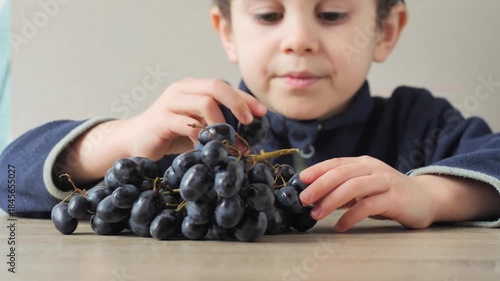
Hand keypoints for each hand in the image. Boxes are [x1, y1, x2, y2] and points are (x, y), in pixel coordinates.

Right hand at [124, 78, 266, 158]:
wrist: (135, 141)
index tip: (262, 113)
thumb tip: (248, 143)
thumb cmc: (172, 135)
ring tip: (227, 142)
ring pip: (204, 103)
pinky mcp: (161, 120)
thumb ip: (219, 128)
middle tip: (249, 122)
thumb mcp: (200, 128)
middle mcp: (182, 90)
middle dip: (238, 103)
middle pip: (216, 86)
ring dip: (222, 124)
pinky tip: (206, 149)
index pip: (224, 86)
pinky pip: (188, 124)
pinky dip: (202, 137)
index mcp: (193, 87)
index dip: (245, 98)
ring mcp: (170, 103)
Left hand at [299, 156, 436, 231]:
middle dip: (320, 186)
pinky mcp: (395, 199)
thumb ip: (344, 189)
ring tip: (316, 214)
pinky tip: (340, 226)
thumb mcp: (365, 188)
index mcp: (363, 163)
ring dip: (332, 201)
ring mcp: (385, 182)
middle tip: (304, 199)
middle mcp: (373, 169)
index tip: (300, 180)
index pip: (336, 163)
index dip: (317, 170)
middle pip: (342, 173)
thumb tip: (314, 197)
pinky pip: (369, 206)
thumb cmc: (389, 194)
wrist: (426, 199)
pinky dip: (351, 216)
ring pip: (354, 187)